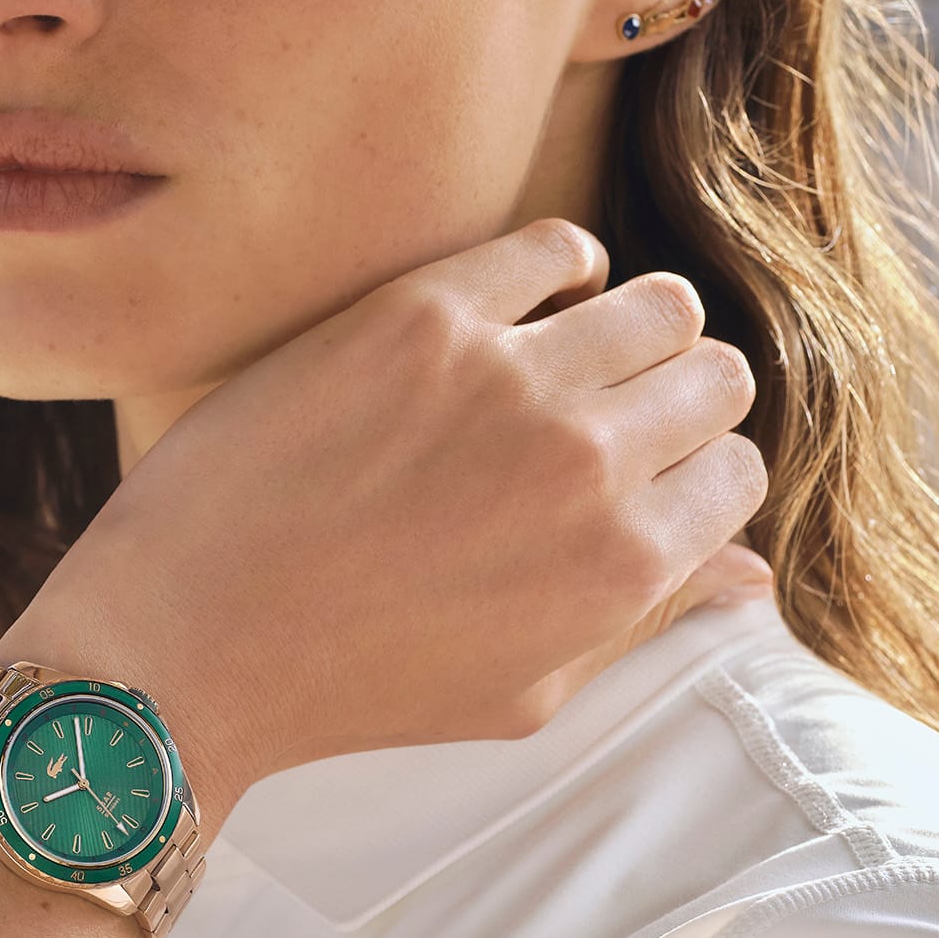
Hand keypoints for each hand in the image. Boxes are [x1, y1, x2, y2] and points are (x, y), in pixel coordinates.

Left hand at [0, 218, 771, 817]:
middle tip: (607, 410)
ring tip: (566, 355)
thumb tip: (750, 575)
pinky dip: (558, 265)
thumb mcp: (521, 692)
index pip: (738, 471)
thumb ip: (641, 623)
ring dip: (630, 327)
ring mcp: (509, 378)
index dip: (693, 472)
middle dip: (675, 396)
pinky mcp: (421, 314)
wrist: (189, 642)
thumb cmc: (350, 686)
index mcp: (625, 567)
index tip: (642, 472)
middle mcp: (588, 463)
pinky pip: (553, 244)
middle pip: (714, 377)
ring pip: (656, 304)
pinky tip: (516, 304)